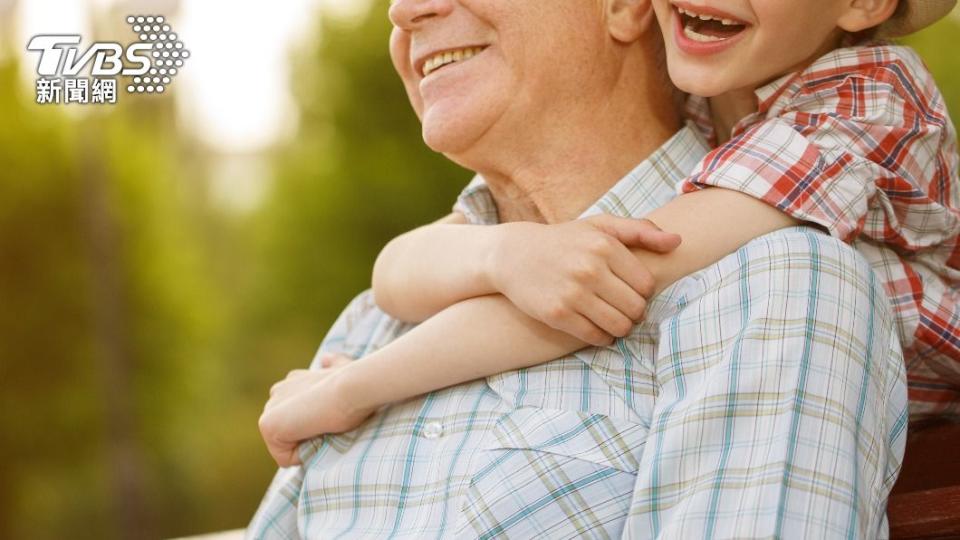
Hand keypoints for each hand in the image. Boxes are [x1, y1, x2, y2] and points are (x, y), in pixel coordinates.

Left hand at [258, 353, 375, 466]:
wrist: (350, 388)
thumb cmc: (352, 382)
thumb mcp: (343, 369)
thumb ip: (333, 365)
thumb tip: (327, 358)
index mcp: (293, 381)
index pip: (299, 417)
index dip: (318, 424)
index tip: (334, 414)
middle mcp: (278, 392)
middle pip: (291, 433)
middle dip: (309, 435)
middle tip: (330, 422)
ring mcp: (270, 408)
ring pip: (287, 446)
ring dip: (307, 444)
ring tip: (324, 427)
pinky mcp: (267, 425)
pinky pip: (284, 458)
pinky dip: (302, 455)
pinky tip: (317, 435)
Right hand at [488, 215, 680, 345]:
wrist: (513, 255)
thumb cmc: (564, 240)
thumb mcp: (599, 226)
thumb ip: (640, 231)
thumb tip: (678, 241)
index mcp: (604, 246)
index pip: (647, 284)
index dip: (643, 292)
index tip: (631, 290)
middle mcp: (590, 269)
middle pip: (636, 308)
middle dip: (634, 312)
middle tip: (624, 309)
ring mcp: (572, 293)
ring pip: (619, 326)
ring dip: (621, 328)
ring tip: (614, 320)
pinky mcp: (557, 314)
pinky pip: (596, 337)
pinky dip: (603, 337)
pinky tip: (598, 328)